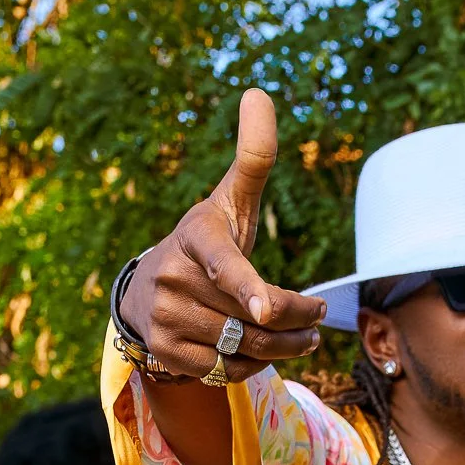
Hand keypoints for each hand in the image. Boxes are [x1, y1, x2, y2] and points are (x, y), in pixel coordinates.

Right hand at [120, 89, 325, 381]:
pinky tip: (259, 352)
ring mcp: (166, 319)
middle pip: (257, 317)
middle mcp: (174, 278)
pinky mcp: (167, 354)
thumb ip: (252, 157)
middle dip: (297, 321)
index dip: (249, 286)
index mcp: (196, 237)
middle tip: (316, 320)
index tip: (269, 305)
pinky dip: (252, 366)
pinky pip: (228, 371)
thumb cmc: (206, 243)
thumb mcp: (229, 202)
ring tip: (304, 339)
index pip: (227, 264)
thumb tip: (258, 93)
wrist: (148, 292)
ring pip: (246, 347)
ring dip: (285, 349)